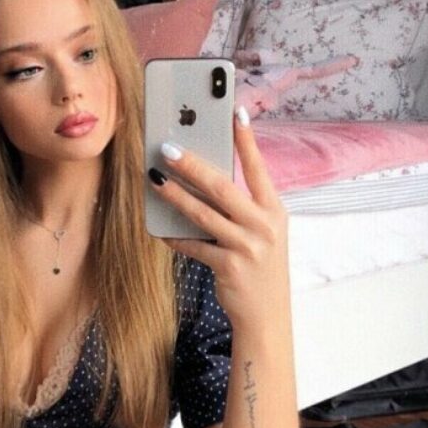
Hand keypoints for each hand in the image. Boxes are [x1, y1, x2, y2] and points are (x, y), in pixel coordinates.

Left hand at [147, 108, 290, 336]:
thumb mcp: (262, 233)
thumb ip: (241, 208)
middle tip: (166, 147)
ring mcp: (248, 247)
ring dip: (175, 195)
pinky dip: (175, 236)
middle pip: (223, 187)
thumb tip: (202, 178)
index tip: (234, 111)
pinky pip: (194, 245)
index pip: (259, 168)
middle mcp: (265, 225)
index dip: (247, 140)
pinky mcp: (230, 267)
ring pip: (203, 214)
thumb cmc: (259, 266)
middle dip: (192, 164)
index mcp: (274, 210)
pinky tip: (159, 228)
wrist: (267, 316)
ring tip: (153, 179)